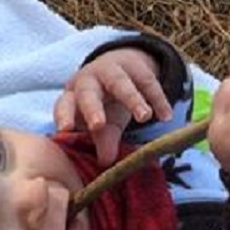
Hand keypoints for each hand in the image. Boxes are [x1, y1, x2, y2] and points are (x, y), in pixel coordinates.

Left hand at [55, 48, 172, 165]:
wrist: (120, 70)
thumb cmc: (104, 106)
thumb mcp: (104, 125)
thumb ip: (103, 142)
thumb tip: (106, 163)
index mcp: (72, 97)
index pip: (64, 105)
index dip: (64, 116)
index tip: (66, 129)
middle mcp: (88, 81)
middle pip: (88, 93)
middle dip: (92, 109)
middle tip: (98, 126)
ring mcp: (111, 70)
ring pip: (120, 83)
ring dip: (133, 100)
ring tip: (145, 118)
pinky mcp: (134, 66)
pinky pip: (147, 81)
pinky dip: (157, 99)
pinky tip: (166, 116)